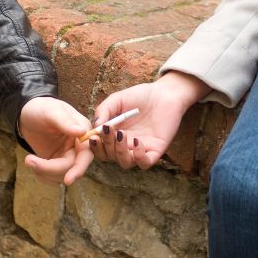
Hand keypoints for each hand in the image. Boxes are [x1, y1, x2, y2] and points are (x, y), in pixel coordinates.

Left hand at [19, 97, 93, 185]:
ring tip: (29, 159)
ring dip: (44, 172)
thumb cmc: (41, 107)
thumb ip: (66, 122)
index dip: (79, 169)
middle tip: (29, 161)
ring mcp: (67, 155)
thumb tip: (82, 132)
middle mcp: (78, 146)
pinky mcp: (56, 162)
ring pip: (62, 175)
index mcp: (83, 132)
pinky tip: (33, 164)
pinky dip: (42, 175)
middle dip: (51, 169)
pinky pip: (53, 177)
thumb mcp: (51, 111)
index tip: (68, 180)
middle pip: (72, 168)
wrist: (26, 113)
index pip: (86, 154)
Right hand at [92, 71, 210, 169]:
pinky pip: (144, 163)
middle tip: (108, 131)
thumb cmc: (140, 96)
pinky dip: (139, 156)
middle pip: (110, 157)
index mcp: (113, 135)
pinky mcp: (155, 151)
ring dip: (119, 152)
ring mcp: (139, 149)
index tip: (93, 137)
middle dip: (106, 146)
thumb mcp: (117, 99)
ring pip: (125, 163)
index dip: (94, 147)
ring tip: (122, 135)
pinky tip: (137, 141)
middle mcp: (125, 145)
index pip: (100, 148)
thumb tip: (95, 127)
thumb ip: (104, 110)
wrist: (165, 94)